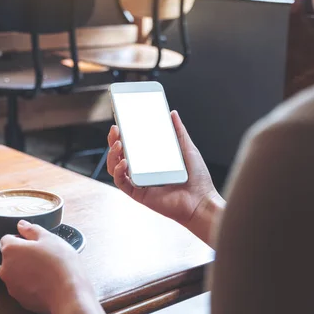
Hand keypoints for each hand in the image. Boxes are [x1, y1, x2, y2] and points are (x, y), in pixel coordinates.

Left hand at [0, 221, 95, 313]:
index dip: (22, 239)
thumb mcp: (49, 238)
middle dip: (24, 255)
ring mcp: (11, 286)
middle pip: (11, 257)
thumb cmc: (60, 263)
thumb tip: (21, 225)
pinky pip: (24, 287)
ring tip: (48, 271)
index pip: (7, 239)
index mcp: (10, 250)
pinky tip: (47, 284)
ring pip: (17, 273)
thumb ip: (32, 230)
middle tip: (45, 256)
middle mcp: (5, 269)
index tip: (37, 243)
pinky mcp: (20, 300)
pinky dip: (32, 284)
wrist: (69, 295)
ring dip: (27, 270)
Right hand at [107, 111, 224, 229]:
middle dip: (113, 141)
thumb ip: (179, 131)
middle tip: (116, 130)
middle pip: (120, 155)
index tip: (121, 122)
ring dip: (112, 155)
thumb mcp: (187, 148)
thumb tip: (172, 114)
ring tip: (119, 144)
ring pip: (115, 168)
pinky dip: (118, 172)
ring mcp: (139, 182)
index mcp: (152, 160)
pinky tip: (124, 163)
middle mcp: (143, 171)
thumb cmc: (197, 178)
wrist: (201, 200)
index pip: (132, 145)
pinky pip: (121, 182)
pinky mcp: (138, 194)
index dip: (123, 134)